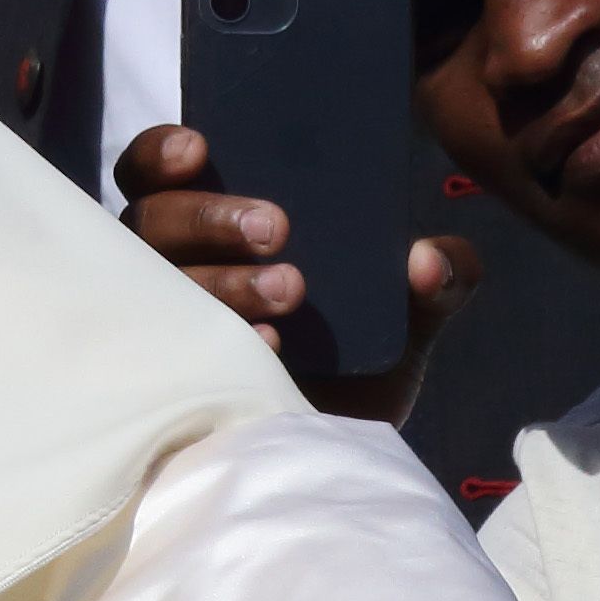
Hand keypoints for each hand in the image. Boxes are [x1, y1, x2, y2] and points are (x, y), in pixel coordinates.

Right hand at [114, 124, 477, 422]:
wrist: (353, 452)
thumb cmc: (364, 362)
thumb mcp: (412, 311)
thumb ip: (445, 275)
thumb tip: (428, 260)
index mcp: (217, 228)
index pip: (156, 172)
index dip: (162, 154)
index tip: (200, 148)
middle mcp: (177, 270)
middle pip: (154, 221)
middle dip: (211, 216)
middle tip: (278, 229)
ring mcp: (170, 329)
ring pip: (161, 284)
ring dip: (223, 280)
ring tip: (290, 289)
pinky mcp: (178, 386)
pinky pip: (171, 358)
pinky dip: (213, 346)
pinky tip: (268, 348)